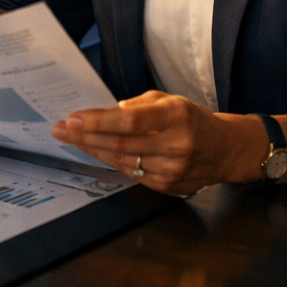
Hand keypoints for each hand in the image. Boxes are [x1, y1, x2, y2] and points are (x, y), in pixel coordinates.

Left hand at [50, 90, 252, 195]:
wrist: (226, 150)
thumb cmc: (192, 118)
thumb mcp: (169, 99)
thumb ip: (138, 105)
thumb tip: (106, 112)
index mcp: (177, 116)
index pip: (130, 121)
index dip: (98, 121)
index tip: (73, 118)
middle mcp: (176, 145)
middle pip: (121, 144)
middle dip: (85, 137)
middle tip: (60, 130)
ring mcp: (172, 170)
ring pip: (122, 162)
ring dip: (92, 150)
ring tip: (70, 139)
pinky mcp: (167, 186)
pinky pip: (131, 173)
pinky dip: (110, 161)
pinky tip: (94, 151)